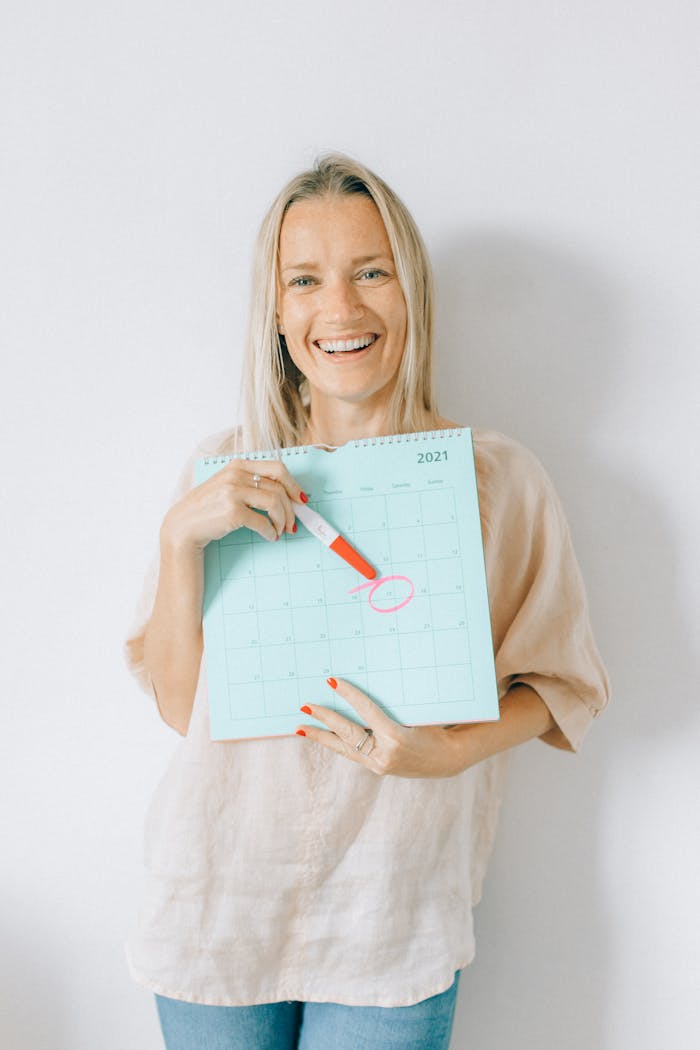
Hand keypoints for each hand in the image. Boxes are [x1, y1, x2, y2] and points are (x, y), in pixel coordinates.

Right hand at [161, 458, 307, 551]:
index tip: (301, 499)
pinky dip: (271, 531)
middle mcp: (235, 474)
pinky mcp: (233, 511)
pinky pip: (263, 522)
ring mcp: (233, 492)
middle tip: (293, 522)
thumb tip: (285, 494)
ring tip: (280, 530)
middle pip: (279, 487)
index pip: (276, 468)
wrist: (183, 527)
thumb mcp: (227, 485)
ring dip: (282, 520)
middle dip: (291, 508)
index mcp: (237, 465)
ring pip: (275, 503)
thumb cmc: (208, 509)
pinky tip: (270, 536)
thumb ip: (250, 483)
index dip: (293, 484)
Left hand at [296, 678, 471, 778]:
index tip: (333, 681)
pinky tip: (321, 735)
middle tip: (306, 705)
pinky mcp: (376, 768)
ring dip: (321, 736)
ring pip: (343, 748)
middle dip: (326, 718)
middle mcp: (385, 754)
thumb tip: (364, 689)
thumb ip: (391, 706)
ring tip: (300, 728)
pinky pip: (351, 754)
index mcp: (397, 737)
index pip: (367, 712)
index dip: (349, 696)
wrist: (446, 760)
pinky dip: (336, 743)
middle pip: (348, 733)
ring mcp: (379, 764)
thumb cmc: (435, 729)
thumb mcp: (417, 714)